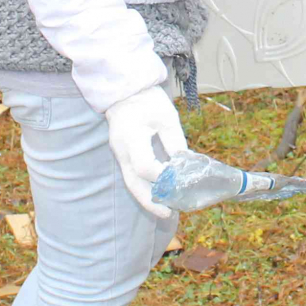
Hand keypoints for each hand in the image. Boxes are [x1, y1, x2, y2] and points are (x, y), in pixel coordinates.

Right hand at [104, 85, 185, 219]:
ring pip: (131, 183)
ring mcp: (119, 153)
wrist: (124, 91)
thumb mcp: (167, 117)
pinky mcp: (122, 154)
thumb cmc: (147, 100)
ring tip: (166, 210)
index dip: (163, 177)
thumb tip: (186, 165)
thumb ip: (175, 142)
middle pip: (133, 183)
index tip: (180, 180)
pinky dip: (144, 187)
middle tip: (168, 214)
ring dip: (147, 198)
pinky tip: (159, 193)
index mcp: (132, 137)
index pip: (145, 166)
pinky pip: (131, 175)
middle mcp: (122, 150)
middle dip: (150, 201)